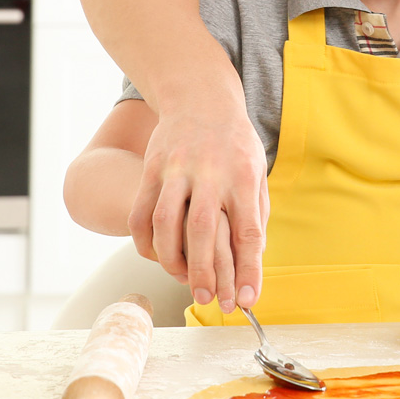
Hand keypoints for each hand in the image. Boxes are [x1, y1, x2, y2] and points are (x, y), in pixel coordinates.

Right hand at [129, 99, 267, 312]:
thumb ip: (256, 212)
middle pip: (203, 229)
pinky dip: (145, 240)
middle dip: (206, 271)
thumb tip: (253, 257)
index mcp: (243, 176)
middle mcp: (209, 173)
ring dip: (172, 259)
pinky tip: (156, 256)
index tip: (248, 299)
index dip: (249, 268)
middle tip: (209, 300)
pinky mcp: (152, 169)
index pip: (247, 230)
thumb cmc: (235, 143)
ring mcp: (176, 170)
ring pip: (166, 222)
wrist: (200, 98)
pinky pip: (141, 212)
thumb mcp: (258, 170)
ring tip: (182, 280)